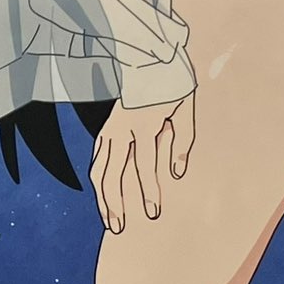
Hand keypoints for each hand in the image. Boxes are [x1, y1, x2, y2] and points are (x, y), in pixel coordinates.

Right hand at [89, 92, 195, 234]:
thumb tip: (175, 173)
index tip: (152, 213)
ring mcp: (109, 127)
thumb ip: (182, 142)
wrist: (150, 55)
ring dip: (101, 196)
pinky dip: (98, 178)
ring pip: (98, 167)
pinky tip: (102, 194)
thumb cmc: (172, 83)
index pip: (143, 164)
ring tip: (108, 219)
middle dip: (114, 202)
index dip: (148, 190)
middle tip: (118, 228)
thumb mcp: (185, 109)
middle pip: (111, 172)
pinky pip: (97, 157)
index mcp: (143, 123)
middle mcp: (120, 127)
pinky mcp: (105, 127)